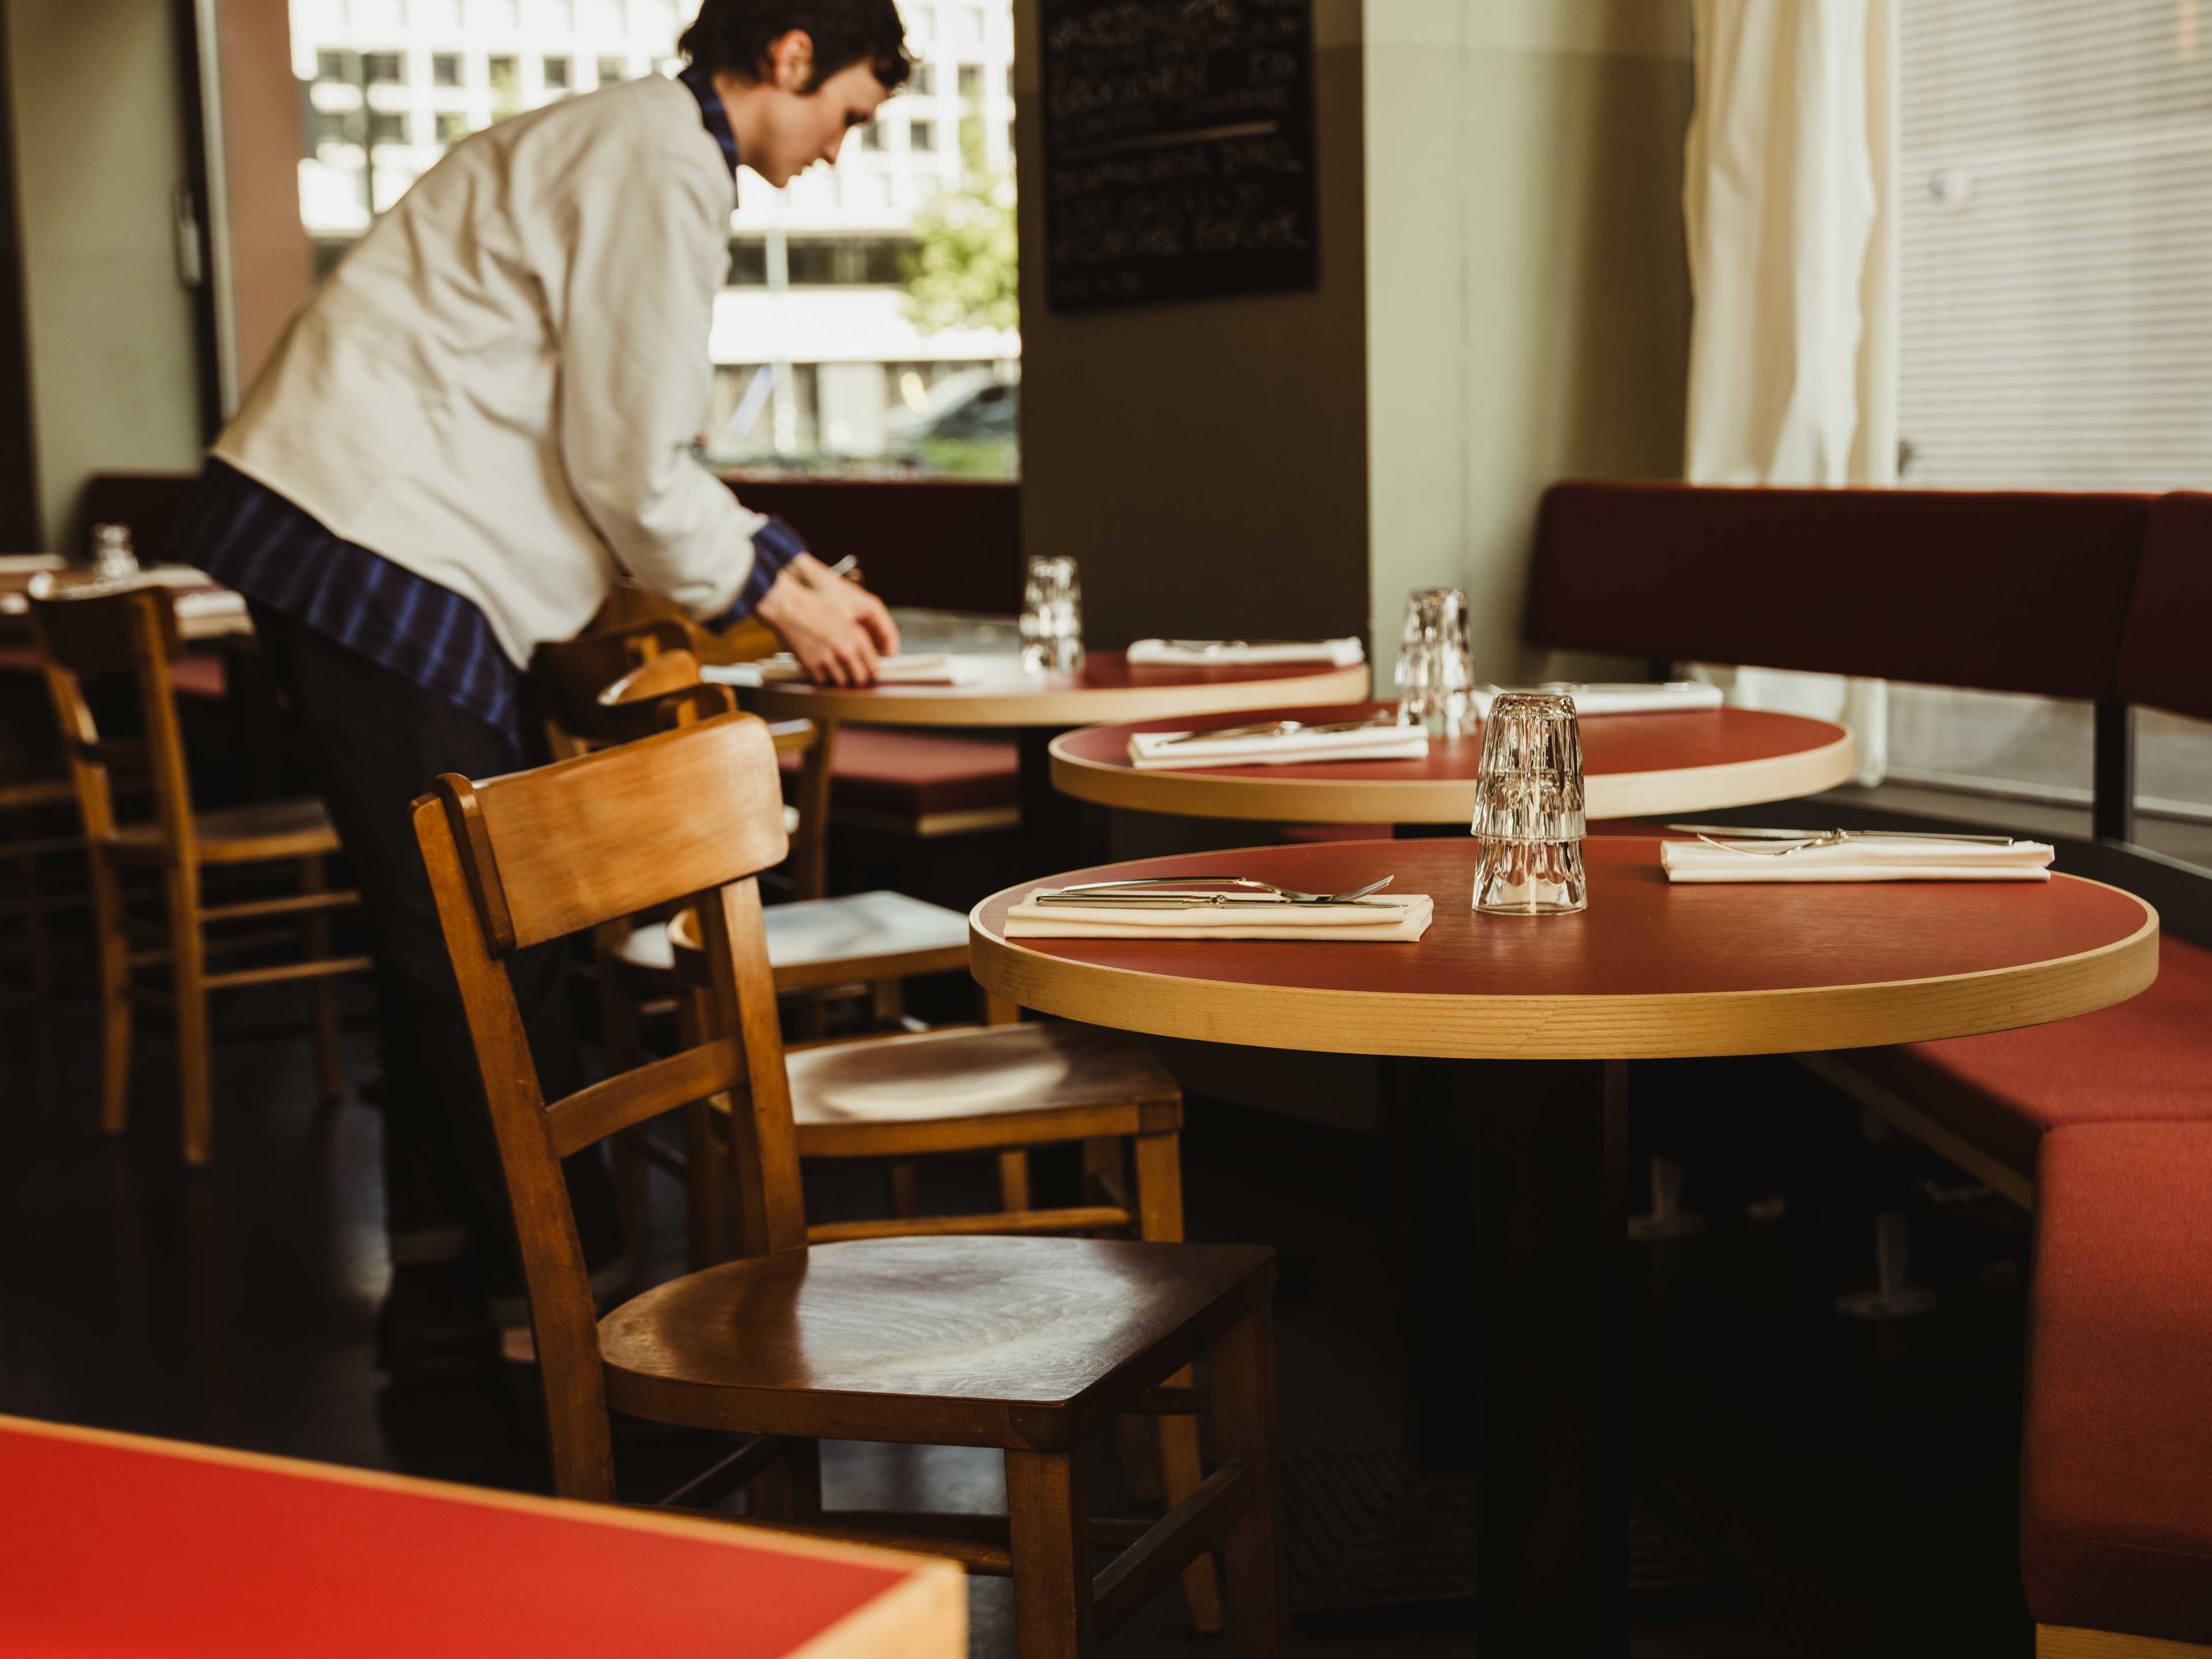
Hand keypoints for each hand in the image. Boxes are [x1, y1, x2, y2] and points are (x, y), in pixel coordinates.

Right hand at [754, 554, 899, 685]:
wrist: (790, 607)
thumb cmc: (816, 607)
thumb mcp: (846, 617)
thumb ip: (858, 637)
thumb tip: (866, 655)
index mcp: (857, 638)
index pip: (873, 667)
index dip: (870, 670)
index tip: (866, 671)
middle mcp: (846, 651)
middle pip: (860, 679)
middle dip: (857, 678)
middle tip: (852, 676)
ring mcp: (829, 660)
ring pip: (842, 683)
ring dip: (840, 679)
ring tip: (835, 670)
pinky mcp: (812, 666)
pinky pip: (823, 681)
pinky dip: (822, 677)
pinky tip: (820, 667)